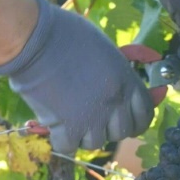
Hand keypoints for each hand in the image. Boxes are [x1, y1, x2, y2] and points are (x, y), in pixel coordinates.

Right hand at [0, 0, 154, 153]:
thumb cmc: (67, 33)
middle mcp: (115, 103)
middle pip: (121, 133)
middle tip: (92, 117)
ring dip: (84, 133)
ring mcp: (93, 118)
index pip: (145, 115)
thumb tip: (125, 86)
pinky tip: (54, 124)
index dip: (136, 120)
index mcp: (127, 81)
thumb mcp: (105, 49)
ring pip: (95, 142)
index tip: (126, 120)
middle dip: (108, 127)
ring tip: (70, 117)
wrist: (34, 39)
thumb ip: (118, 72)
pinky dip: (61, 139)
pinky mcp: (67, 128)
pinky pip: (69, 146)